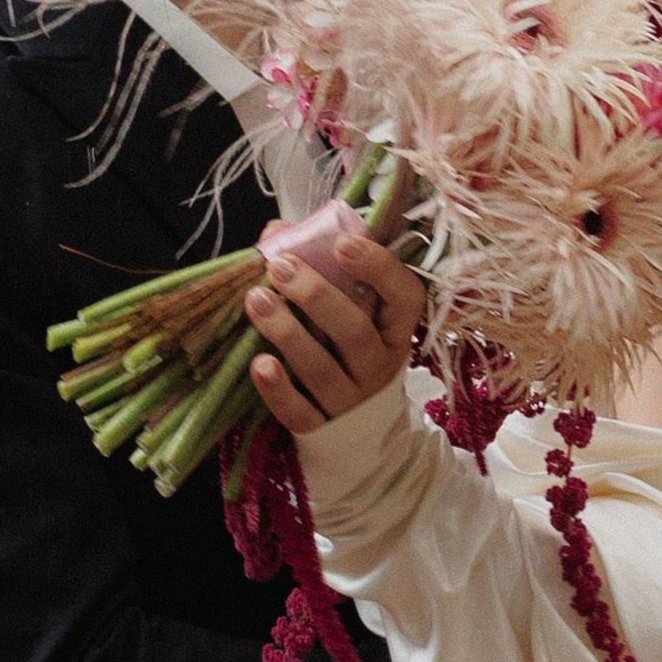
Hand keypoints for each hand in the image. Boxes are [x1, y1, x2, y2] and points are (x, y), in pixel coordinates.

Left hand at [246, 230, 425, 433]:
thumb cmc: (348, 348)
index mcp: (395, 329)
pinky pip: (300, 412)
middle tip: (279, 267)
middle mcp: (380, 365)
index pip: (405, 297)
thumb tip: (277, 232)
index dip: (378, 268)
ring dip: (288, 332)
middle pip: (354, 331)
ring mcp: (351, 399)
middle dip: (315, 295)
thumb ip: (320, 266)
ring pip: (322, 369)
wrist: (360, 429)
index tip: (341, 244)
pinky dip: (278, 390)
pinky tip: (259, 363)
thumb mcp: (352, 308)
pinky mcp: (321, 428)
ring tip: (256, 300)